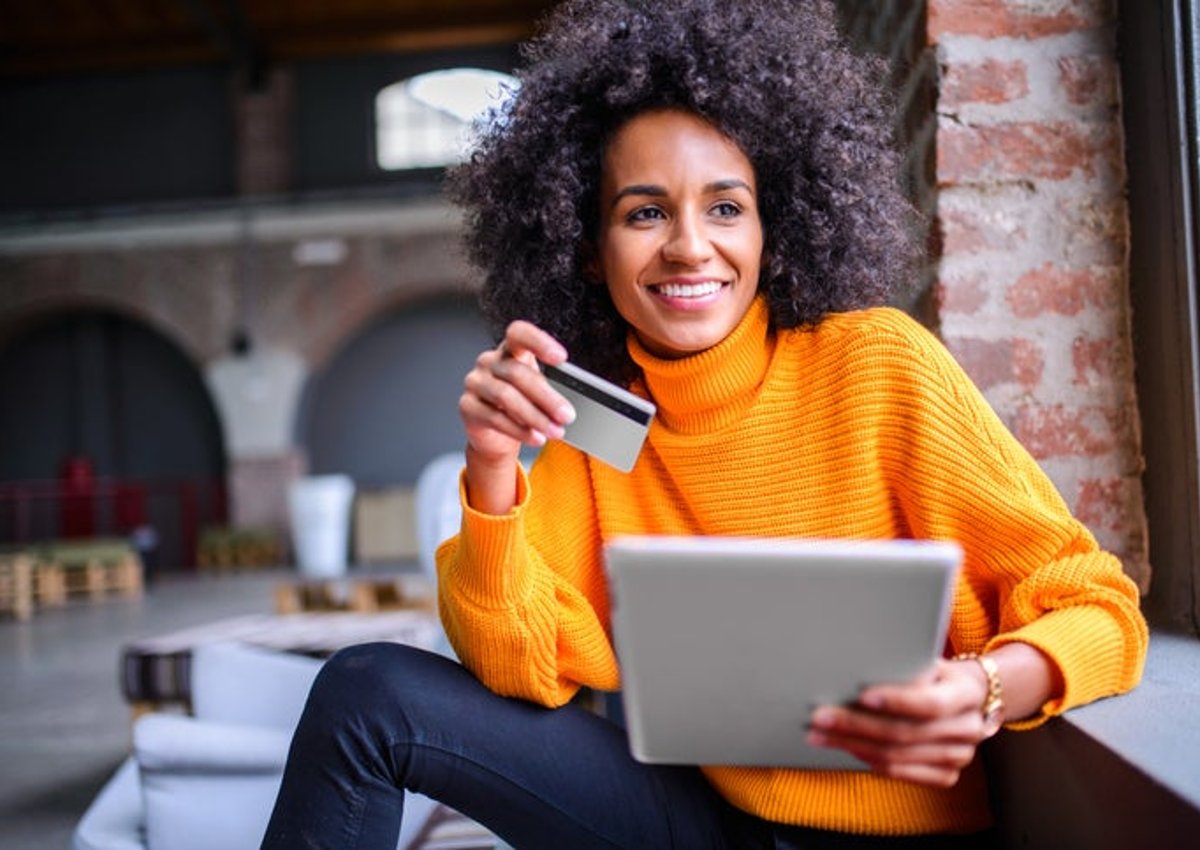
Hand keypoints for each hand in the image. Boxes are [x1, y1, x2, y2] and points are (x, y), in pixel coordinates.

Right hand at [458, 321, 575, 513]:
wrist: (497, 435)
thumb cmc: (522, 405)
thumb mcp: (538, 393)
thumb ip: (551, 389)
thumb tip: (571, 404)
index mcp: (509, 351)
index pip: (518, 333)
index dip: (538, 342)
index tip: (562, 358)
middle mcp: (489, 362)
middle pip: (517, 373)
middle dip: (547, 397)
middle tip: (567, 415)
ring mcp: (475, 383)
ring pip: (506, 396)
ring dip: (535, 417)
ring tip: (556, 431)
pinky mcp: (467, 406)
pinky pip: (495, 418)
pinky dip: (520, 430)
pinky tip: (537, 438)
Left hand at [806, 658, 991, 787]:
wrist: (969, 697)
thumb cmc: (936, 673)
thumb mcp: (928, 661)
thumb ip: (905, 667)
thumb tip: (856, 668)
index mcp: (967, 693)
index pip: (931, 703)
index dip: (896, 701)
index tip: (861, 696)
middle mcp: (968, 729)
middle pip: (905, 733)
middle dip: (856, 725)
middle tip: (821, 717)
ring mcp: (960, 756)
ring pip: (896, 756)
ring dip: (852, 745)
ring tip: (820, 734)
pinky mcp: (946, 775)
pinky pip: (900, 773)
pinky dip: (869, 760)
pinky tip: (846, 747)